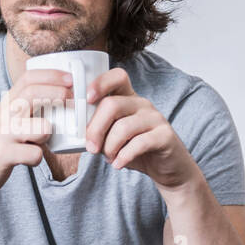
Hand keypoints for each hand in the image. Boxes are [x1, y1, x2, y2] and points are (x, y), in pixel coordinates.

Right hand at [0, 68, 67, 196]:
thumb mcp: (8, 118)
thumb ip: (26, 107)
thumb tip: (60, 95)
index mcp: (7, 103)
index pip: (28, 78)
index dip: (51, 75)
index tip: (69, 78)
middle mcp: (4, 115)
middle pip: (32, 93)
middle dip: (57, 93)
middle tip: (71, 99)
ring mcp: (3, 135)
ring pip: (41, 128)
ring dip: (48, 134)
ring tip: (40, 140)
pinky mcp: (3, 155)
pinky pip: (35, 155)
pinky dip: (37, 158)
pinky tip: (30, 158)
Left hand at [82, 68, 199, 192]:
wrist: (166, 168)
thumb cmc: (136, 150)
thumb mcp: (113, 137)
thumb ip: (99, 130)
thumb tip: (78, 131)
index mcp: (128, 98)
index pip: (117, 77)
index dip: (100, 83)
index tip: (87, 98)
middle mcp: (142, 104)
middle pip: (112, 105)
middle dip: (96, 129)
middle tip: (91, 148)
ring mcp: (155, 118)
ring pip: (123, 127)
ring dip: (110, 147)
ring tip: (110, 158)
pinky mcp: (165, 136)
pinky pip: (139, 143)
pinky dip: (124, 156)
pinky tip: (119, 164)